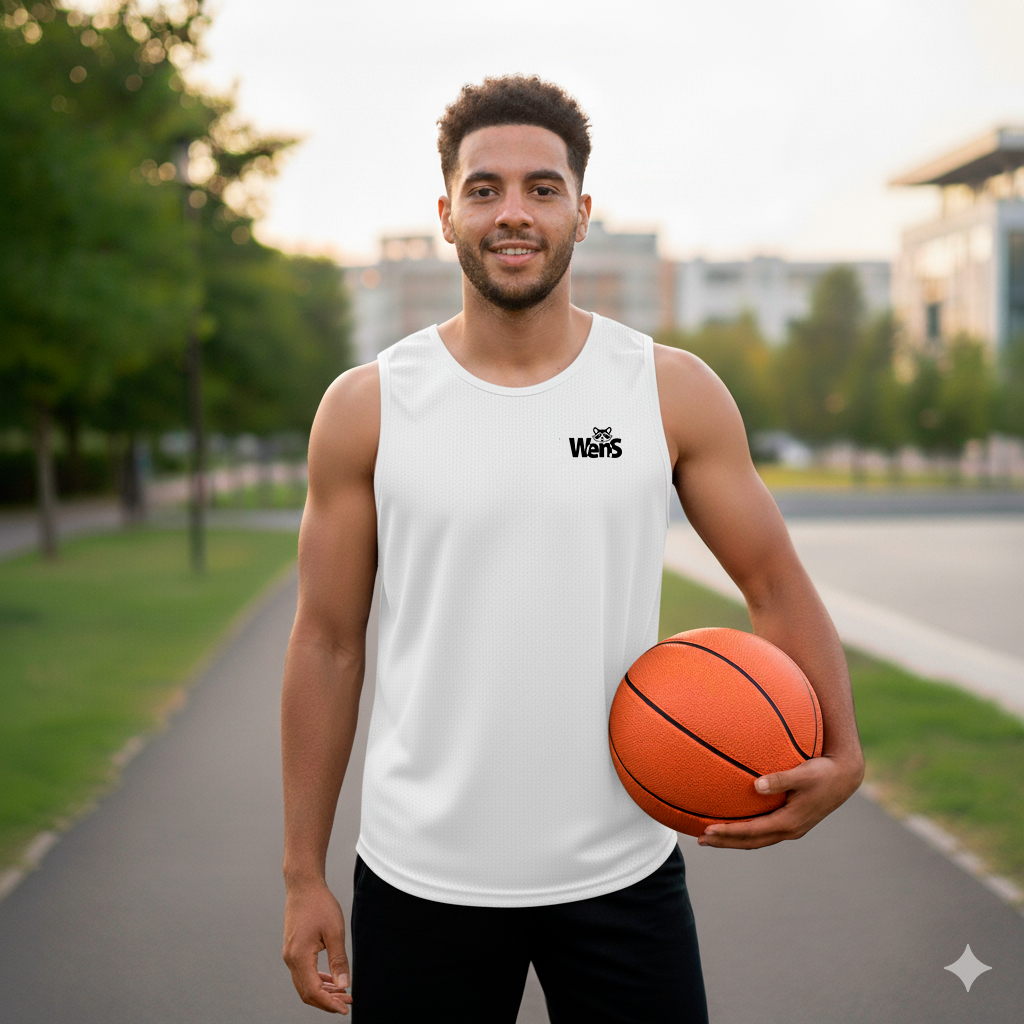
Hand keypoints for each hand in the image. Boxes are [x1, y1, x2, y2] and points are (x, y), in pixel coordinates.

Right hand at [282, 881, 352, 1013]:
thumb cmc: (319, 904)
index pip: (313, 991)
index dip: (329, 1003)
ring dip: (323, 991)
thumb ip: (339, 960)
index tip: (345, 1008)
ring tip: (343, 992)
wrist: (303, 885)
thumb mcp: (335, 932)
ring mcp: (289, 954)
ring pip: (304, 984)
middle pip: (306, 992)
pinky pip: (303, 972)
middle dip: (327, 1001)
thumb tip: (344, 984)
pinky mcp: (293, 949)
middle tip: (347, 1002)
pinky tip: (331, 980)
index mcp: (299, 956)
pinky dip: (317, 980)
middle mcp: (290, 959)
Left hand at [697, 754, 863, 849]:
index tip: (707, 830)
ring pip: (756, 840)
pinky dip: (746, 833)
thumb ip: (780, 779)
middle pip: (751, 842)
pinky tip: (735, 825)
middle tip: (700, 840)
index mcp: (789, 822)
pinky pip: (763, 832)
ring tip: (711, 837)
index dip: (729, 832)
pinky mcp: (792, 822)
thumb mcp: (803, 773)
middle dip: (725, 842)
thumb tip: (756, 785)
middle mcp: (789, 830)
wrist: (845, 777)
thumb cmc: (823, 772)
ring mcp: (791, 828)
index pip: (752, 831)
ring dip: (734, 840)